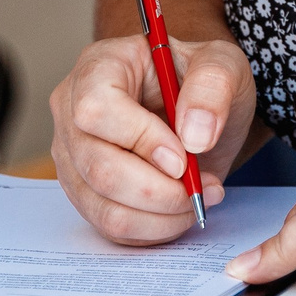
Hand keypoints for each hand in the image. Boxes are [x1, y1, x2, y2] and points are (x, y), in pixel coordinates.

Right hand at [51, 34, 252, 244]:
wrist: (198, 113)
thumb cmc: (202, 83)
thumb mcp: (224, 66)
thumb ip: (213, 87)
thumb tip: (194, 136)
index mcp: (99, 66)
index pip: (97, 109)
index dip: (141, 139)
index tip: (184, 156)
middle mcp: (72, 110)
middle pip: (98, 167)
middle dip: (158, 190)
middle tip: (202, 186)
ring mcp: (73, 155)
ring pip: (102, 205)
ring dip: (160, 215)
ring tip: (198, 197)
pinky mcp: (83, 191)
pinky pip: (110, 225)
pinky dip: (153, 229)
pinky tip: (180, 210)